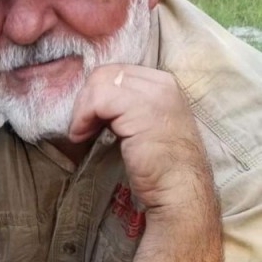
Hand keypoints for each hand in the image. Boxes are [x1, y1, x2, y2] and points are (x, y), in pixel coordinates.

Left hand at [68, 64, 210, 211]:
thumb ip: (127, 107)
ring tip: (81, 132)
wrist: (180, 190)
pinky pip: (98, 101)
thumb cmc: (161, 167)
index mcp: (163, 84)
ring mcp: (153, 94)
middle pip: (105, 73)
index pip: (116, 72)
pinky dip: (82, 117)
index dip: (96, 92)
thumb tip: (92, 101)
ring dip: (81, 109)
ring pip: (99, 83)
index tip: (89, 118)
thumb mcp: (145, 126)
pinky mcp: (141, 110)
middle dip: (85, 98)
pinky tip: (81, 135)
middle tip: (81, 125)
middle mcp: (162, 83)